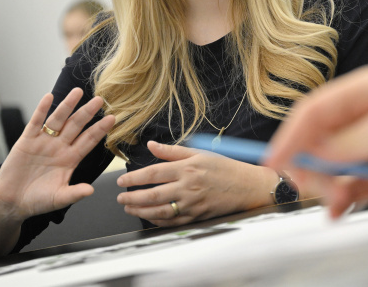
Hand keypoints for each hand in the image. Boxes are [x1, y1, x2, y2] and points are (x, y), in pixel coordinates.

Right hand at [0, 88, 115, 221]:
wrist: (12, 202)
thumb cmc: (37, 200)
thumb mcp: (59, 198)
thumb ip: (74, 193)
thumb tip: (91, 190)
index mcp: (70, 159)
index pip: (88, 141)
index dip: (99, 130)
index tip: (112, 119)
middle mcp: (59, 147)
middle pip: (76, 126)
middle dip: (87, 113)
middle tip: (100, 100)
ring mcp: (44, 142)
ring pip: (58, 120)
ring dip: (68, 105)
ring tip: (78, 92)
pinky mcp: (26, 141)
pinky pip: (36, 122)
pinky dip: (42, 110)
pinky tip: (49, 97)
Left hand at [117, 141, 278, 226]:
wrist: (247, 186)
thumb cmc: (224, 167)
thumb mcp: (199, 153)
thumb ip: (172, 151)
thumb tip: (151, 146)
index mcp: (187, 168)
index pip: (153, 173)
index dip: (134, 177)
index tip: (121, 180)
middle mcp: (188, 186)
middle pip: (152, 194)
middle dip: (132, 197)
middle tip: (120, 198)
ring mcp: (192, 204)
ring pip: (159, 211)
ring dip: (140, 211)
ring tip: (128, 208)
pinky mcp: (197, 216)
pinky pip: (172, 222)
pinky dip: (157, 221)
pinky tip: (148, 217)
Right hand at [265, 66, 367, 216]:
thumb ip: (354, 139)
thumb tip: (319, 152)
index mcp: (365, 92)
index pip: (314, 111)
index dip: (291, 135)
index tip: (273, 160)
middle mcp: (364, 117)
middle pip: (317, 140)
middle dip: (309, 164)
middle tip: (308, 185)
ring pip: (330, 167)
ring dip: (325, 185)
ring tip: (333, 200)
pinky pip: (350, 187)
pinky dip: (341, 200)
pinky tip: (337, 210)